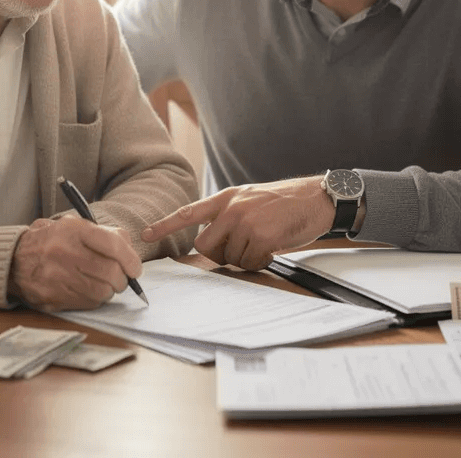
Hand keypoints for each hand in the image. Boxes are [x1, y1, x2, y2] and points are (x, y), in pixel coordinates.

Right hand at [8, 216, 142, 310]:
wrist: (13, 260)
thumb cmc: (52, 241)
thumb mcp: (74, 226)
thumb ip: (104, 234)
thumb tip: (130, 252)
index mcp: (72, 230)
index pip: (113, 244)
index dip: (131, 259)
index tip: (135, 268)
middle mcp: (64, 253)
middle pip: (111, 272)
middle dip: (122, 279)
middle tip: (121, 278)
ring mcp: (57, 277)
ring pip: (102, 292)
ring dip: (109, 291)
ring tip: (104, 283)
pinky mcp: (52, 297)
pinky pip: (88, 303)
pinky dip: (95, 299)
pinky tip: (88, 290)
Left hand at [139, 177, 332, 270]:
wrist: (316, 198)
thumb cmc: (285, 203)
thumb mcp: (250, 198)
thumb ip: (228, 215)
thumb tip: (210, 243)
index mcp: (226, 198)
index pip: (188, 212)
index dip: (164, 225)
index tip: (144, 234)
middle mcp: (231, 208)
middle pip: (205, 246)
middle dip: (220, 255)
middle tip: (243, 248)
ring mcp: (245, 222)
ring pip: (230, 258)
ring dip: (246, 258)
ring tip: (265, 241)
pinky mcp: (261, 236)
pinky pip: (249, 263)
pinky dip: (260, 261)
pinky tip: (273, 247)